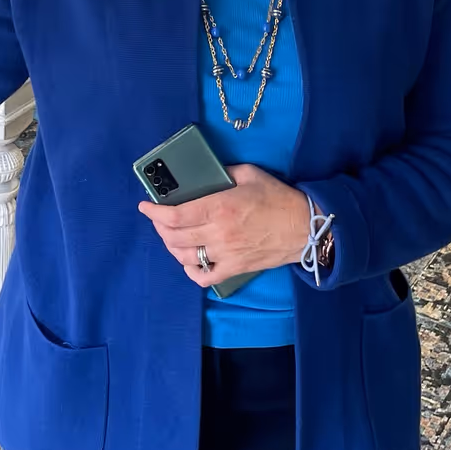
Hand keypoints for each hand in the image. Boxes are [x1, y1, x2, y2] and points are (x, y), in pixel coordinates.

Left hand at [137, 165, 309, 286]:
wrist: (305, 227)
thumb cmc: (279, 198)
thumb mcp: (249, 174)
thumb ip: (223, 172)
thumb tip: (205, 173)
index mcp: (220, 207)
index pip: (176, 214)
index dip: (155, 212)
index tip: (145, 206)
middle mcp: (219, 232)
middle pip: (175, 236)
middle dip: (159, 227)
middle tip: (157, 218)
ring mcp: (226, 254)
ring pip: (185, 257)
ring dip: (171, 247)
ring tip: (170, 237)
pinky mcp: (236, 268)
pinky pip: (205, 277)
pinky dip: (191, 272)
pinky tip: (189, 261)